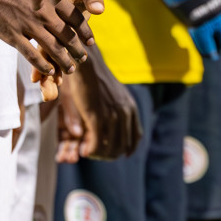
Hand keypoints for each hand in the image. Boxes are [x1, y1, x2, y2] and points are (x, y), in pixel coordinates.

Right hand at [0, 0, 90, 75]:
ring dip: (64, 61)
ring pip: (53, 49)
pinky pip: (32, 55)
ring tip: (71, 69)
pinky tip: (50, 71)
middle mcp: (41, 12)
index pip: (73, 16)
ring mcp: (27, 25)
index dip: (84, 30)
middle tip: (84, 58)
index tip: (92, 40)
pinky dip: (43, 65)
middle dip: (77, 49)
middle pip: (66, 35)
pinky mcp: (12, 35)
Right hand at [55, 48, 140, 162]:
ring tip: (89, 152)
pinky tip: (85, 151)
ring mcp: (111, 116)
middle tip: (98, 154)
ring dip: (100, 155)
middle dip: (111, 154)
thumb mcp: (117, 93)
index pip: (136, 138)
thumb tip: (121, 124)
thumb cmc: (97, 78)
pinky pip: (96, 143)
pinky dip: (91, 151)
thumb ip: (121, 109)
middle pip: (123, 146)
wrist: (87, 64)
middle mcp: (124, 113)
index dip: (128, 149)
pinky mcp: (96, 117)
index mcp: (131, 108)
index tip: (119, 154)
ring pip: (110, 148)